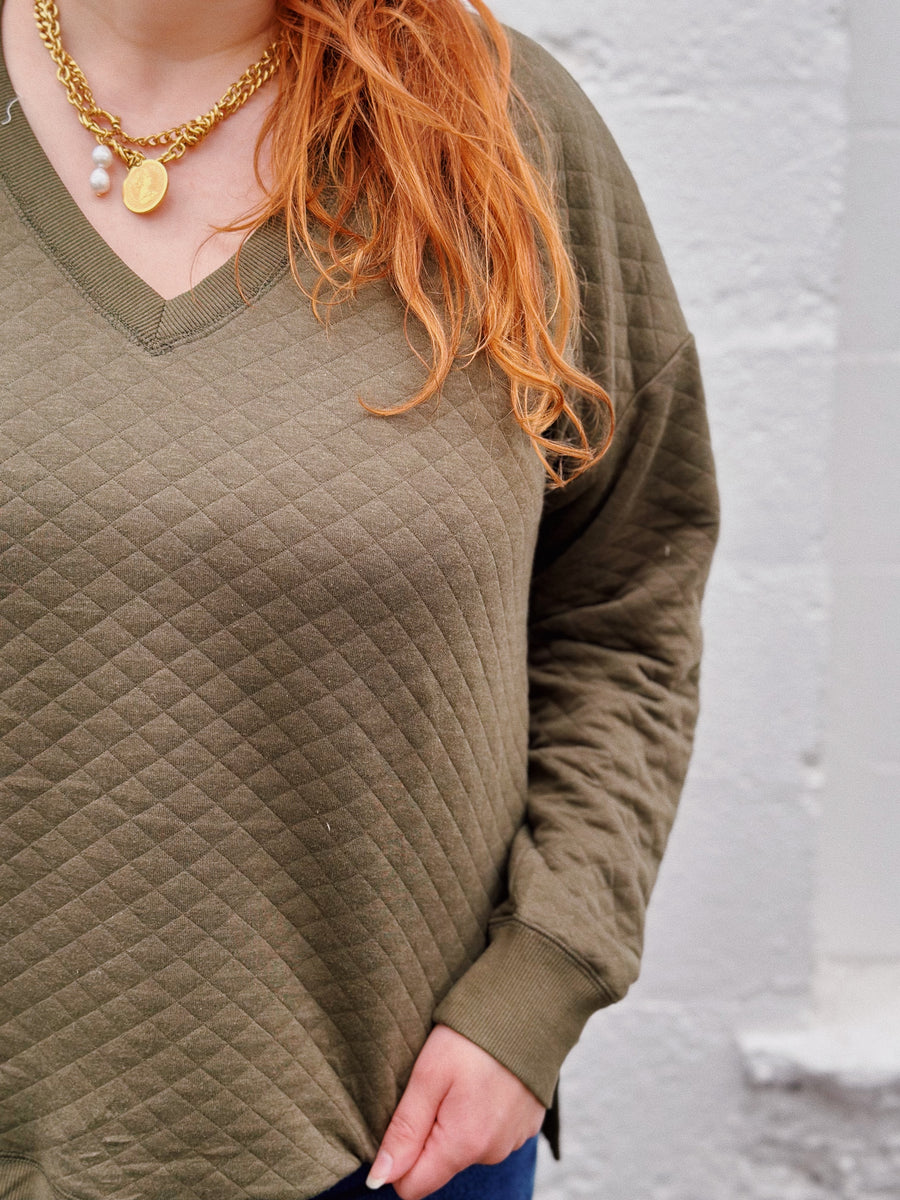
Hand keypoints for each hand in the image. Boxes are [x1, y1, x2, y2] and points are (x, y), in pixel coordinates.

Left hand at [366, 1024, 544, 1199]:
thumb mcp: (428, 1075)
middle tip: (437, 1086)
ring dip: (456, 1121)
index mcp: (463, 1144)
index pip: (412, 1186)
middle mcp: (491, 1153)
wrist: (530, 1007)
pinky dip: (481, 1113)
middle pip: (439, 1164)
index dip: (398, 1158)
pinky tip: (485, 1080)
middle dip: (429, 1134)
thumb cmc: (472, 1037)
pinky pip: (491, 1133)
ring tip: (464, 1077)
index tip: (404, 1116)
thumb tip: (378, 1179)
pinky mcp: (526, 1125)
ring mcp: (512, 1141)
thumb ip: (404, 1131)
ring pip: (465, 1148)